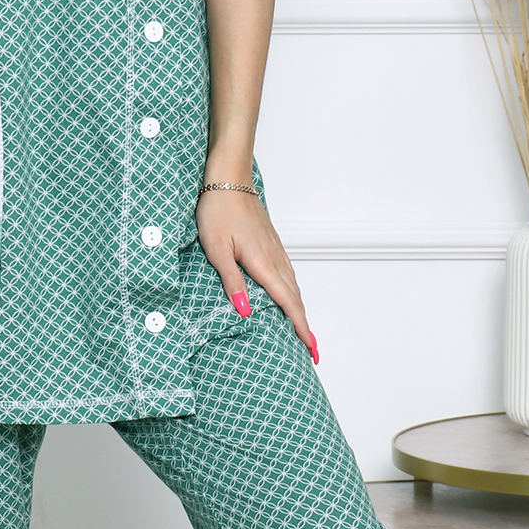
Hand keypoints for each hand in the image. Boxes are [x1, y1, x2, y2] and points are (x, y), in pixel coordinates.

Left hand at [197, 185, 316, 362]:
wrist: (228, 179)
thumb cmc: (218, 211)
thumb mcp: (216, 249)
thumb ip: (231, 281)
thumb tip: (245, 311)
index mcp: (263, 263)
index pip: (287, 302)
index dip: (299, 326)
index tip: (310, 347)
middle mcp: (275, 258)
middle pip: (295, 297)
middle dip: (304, 324)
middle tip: (312, 350)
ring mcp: (275, 249)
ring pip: (293, 286)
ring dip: (299, 309)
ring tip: (302, 330)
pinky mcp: (271, 243)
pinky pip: (288, 274)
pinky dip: (292, 292)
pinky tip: (288, 297)